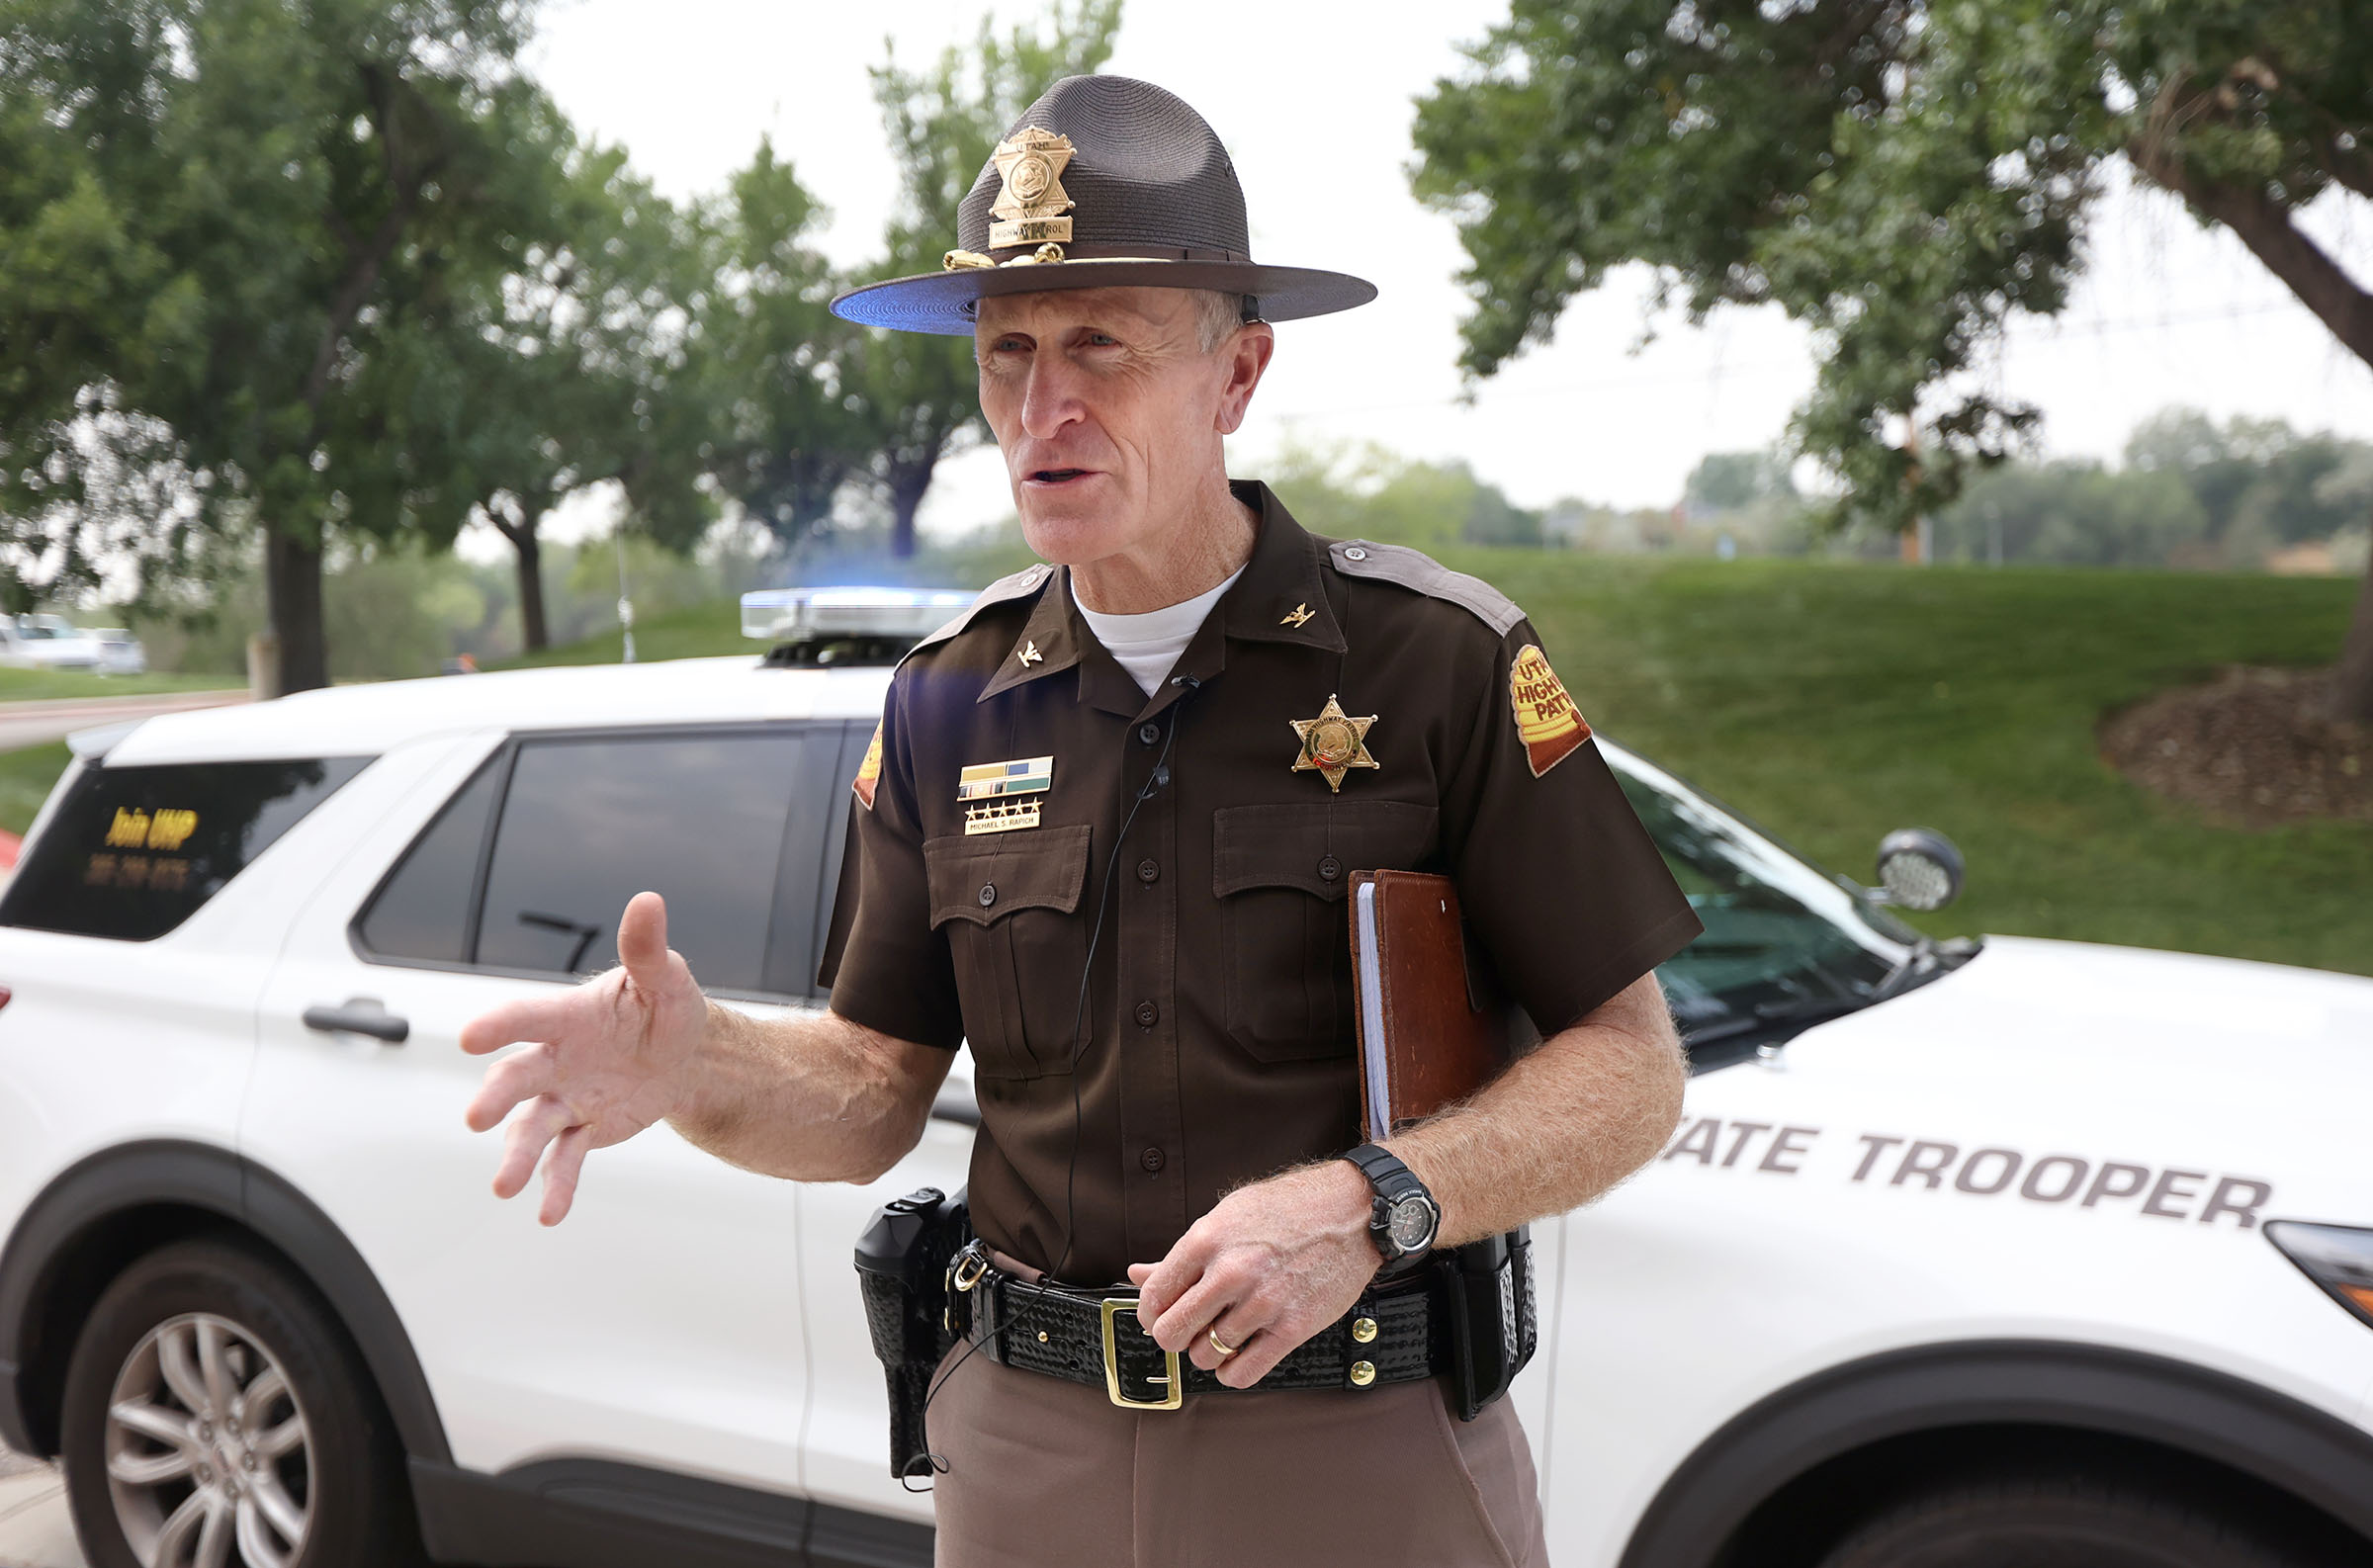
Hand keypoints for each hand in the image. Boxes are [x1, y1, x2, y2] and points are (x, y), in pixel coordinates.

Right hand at [459, 891, 709, 1224]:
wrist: (687, 1055)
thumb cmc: (665, 1007)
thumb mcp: (665, 977)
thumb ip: (648, 948)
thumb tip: (649, 901)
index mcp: (569, 1017)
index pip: (528, 1018)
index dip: (500, 1026)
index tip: (471, 1038)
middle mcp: (556, 1059)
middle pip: (517, 1078)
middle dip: (495, 1097)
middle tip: (477, 1118)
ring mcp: (566, 1097)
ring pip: (532, 1128)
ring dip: (516, 1156)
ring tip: (505, 1187)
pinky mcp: (585, 1129)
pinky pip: (565, 1160)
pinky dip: (556, 1187)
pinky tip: (549, 1214)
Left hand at [1126, 1161, 1377, 1388]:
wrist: (1352, 1210)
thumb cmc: (1289, 1208)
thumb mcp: (1227, 1215)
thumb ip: (1181, 1254)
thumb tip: (1138, 1275)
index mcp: (1208, 1239)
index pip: (1154, 1297)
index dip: (1150, 1314)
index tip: (1159, 1316)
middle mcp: (1232, 1272)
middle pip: (1172, 1334)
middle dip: (1174, 1337)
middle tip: (1188, 1329)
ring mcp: (1263, 1302)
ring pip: (1206, 1357)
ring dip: (1207, 1352)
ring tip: (1220, 1334)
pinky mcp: (1293, 1327)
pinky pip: (1244, 1374)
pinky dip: (1232, 1373)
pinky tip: (1239, 1354)